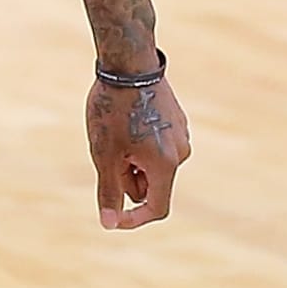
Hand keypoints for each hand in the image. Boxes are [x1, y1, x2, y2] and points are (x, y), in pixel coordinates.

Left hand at [86, 70, 189, 229]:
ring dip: (132, 160)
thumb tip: (110, 224)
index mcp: (166, 165)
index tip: (113, 218)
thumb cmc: (113, 110)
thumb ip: (109, 191)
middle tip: (105, 153)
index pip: (156, 208)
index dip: (134, 219)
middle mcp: (181, 153)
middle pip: (151, 185)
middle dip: (127, 178)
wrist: (129, 63)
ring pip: (152, 164)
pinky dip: (139, 144)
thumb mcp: (105, 154)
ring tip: (115, 132)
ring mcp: (181, 135)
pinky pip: (157, 145)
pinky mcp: (177, 121)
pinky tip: (125, 119)